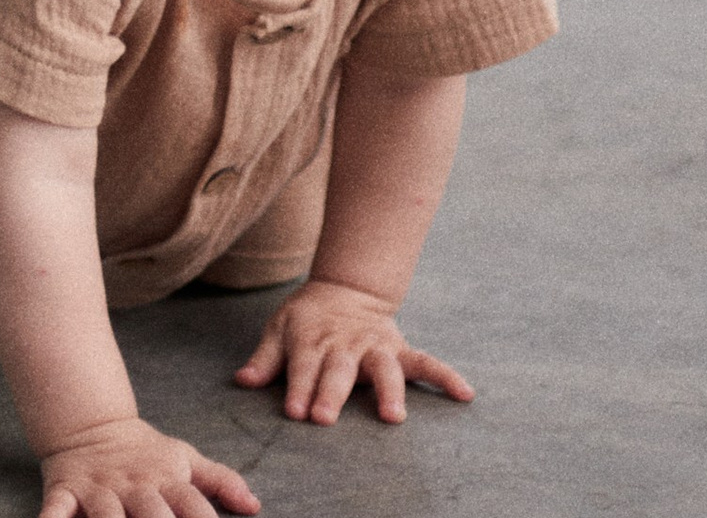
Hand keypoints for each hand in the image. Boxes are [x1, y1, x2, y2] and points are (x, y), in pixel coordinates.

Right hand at [36, 415, 258, 517]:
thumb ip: (219, 481)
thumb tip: (255, 505)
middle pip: (152, 513)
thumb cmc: (144, 452)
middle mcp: (133, 486)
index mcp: (164, 480)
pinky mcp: (65, 489)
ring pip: (106, 515)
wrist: (89, 423)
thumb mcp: (183, 460)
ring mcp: (98, 489)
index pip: (193, 507)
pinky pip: (56, 508)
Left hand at [232, 279, 473, 424]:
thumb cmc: (307, 318)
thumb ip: (264, 358)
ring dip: (388, 391)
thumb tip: (243, 382)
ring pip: (383, 368)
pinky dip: (445, 376)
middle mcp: (344, 344)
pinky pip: (426, 361)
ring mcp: (374, 346)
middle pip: (338, 371)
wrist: (346, 288)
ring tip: (393, 416)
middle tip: (324, 418)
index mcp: (312, 339)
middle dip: (331, 394)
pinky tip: (464, 393)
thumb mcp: (279, 328)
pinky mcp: (399, 348)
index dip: (298, 388)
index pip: (303, 367)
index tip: (294, 412)